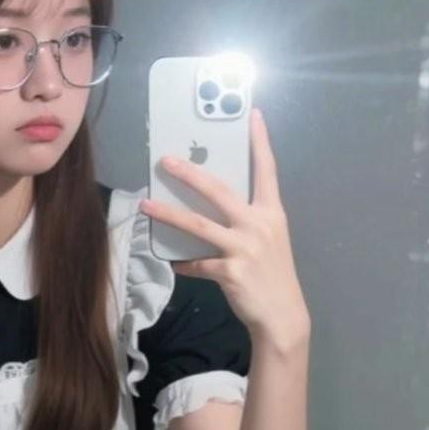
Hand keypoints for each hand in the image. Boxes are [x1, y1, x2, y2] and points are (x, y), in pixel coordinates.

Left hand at [139, 108, 310, 348]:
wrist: (282, 315)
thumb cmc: (273, 274)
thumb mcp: (269, 239)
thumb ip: (247, 219)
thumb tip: (215, 206)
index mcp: (271, 213)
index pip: (266, 170)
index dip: (260, 141)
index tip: (253, 114)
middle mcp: (258, 225)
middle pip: (218, 191)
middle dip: (190, 173)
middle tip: (165, 160)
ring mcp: (244, 248)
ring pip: (198, 224)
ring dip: (169, 213)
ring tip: (146, 205)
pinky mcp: (231, 271)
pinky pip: (198, 263)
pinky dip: (185, 263)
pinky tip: (175, 264)